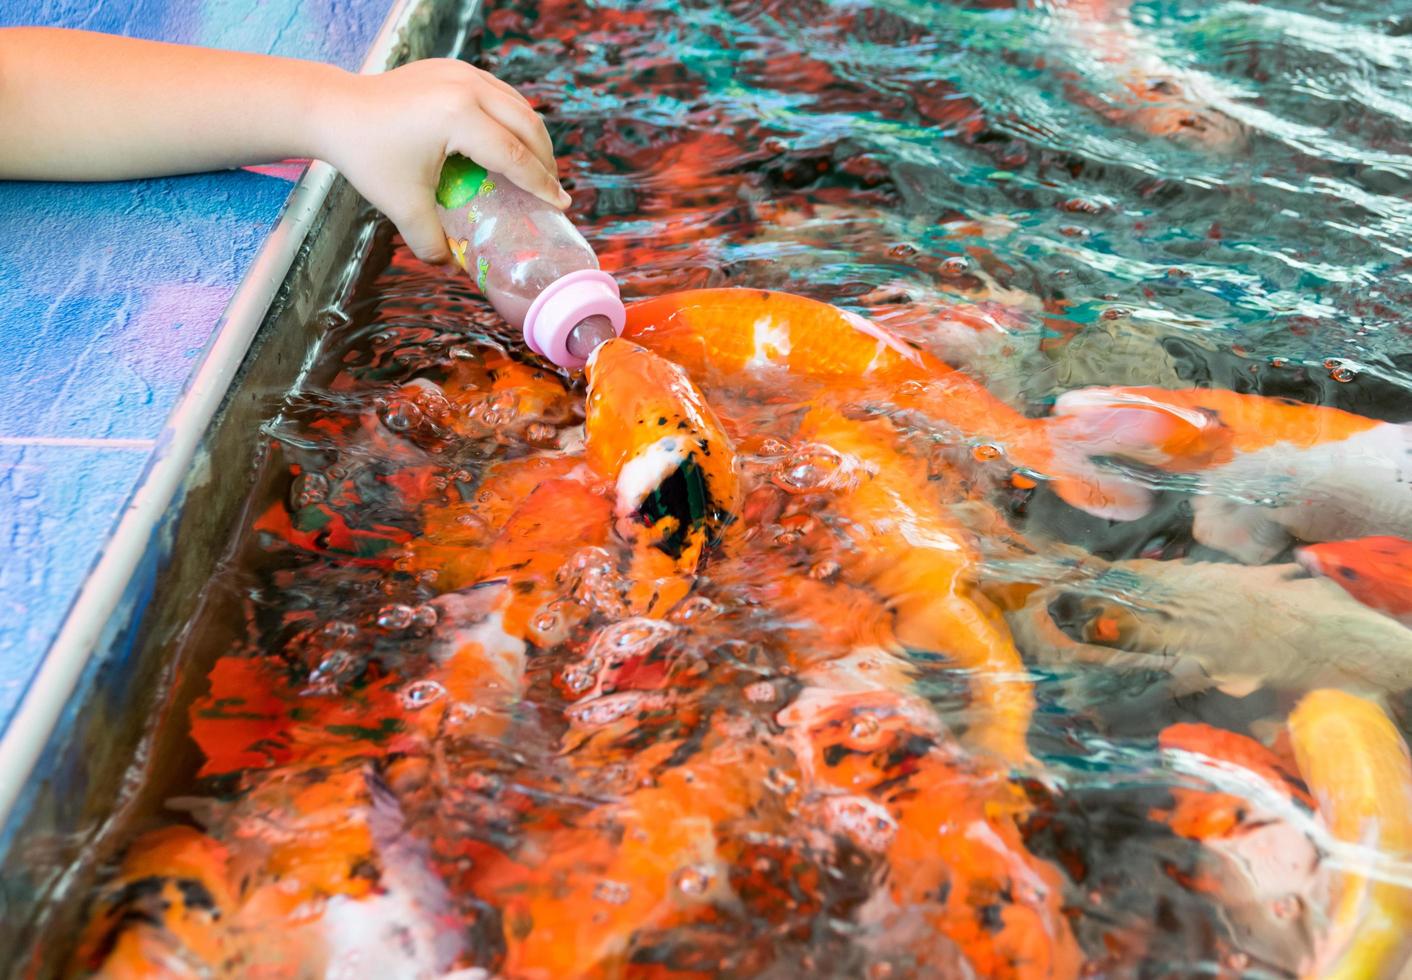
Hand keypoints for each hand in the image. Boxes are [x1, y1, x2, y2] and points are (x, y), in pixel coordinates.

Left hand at [316, 59, 568, 263]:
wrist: (335, 110)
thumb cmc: (367, 155)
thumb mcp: (401, 205)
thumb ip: (430, 242)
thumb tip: (452, 268)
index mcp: (458, 116)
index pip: (514, 155)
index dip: (540, 185)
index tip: (560, 205)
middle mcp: (466, 87)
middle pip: (527, 125)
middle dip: (545, 161)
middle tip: (552, 191)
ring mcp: (461, 71)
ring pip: (517, 105)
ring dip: (533, 137)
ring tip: (538, 168)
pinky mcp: (453, 67)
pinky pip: (499, 93)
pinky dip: (513, 118)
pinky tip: (513, 141)